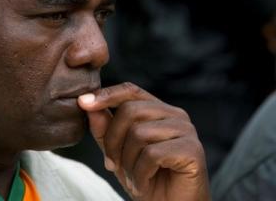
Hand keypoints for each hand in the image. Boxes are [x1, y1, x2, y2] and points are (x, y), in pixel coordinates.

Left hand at [78, 82, 209, 200]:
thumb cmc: (147, 181)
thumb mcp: (118, 153)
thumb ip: (105, 129)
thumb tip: (87, 104)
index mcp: (159, 110)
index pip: (131, 91)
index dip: (106, 94)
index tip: (82, 103)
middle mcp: (175, 115)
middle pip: (130, 111)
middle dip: (113, 141)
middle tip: (113, 166)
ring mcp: (186, 131)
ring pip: (140, 133)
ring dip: (127, 162)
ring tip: (132, 178)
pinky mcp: (193, 150)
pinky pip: (152, 154)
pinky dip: (140, 174)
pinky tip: (142, 186)